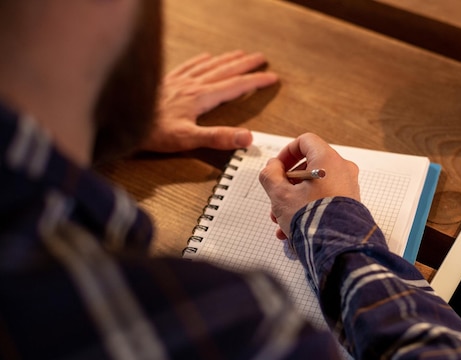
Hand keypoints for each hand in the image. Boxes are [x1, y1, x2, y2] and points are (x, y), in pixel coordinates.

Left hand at [140, 50, 278, 152]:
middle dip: (245, 64)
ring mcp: (179, 81)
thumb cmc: (153, 132)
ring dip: (227, 59)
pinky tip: (205, 57)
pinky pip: (189, 66)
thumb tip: (247, 137)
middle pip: (225, 70)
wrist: (123, 120)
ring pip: (209, 66)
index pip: (235, 86)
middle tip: (261, 58)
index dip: (255, 81)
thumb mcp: (189, 139)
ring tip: (240, 54)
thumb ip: (219, 137)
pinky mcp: (166, 82)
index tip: (271, 77)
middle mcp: (192, 85)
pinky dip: (201, 60)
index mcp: (201, 97)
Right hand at [259, 133, 360, 239]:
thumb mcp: (280, 194)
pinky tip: (292, 228)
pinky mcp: (350, 204)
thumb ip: (270, 174)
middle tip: (277, 197)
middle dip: (288, 183)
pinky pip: (324, 199)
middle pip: (309, 166)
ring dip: (294, 199)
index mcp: (328, 160)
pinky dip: (308, 208)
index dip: (287, 152)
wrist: (336, 247)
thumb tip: (273, 166)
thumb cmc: (312, 219)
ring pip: (315, 186)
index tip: (278, 168)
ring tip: (281, 219)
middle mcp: (343, 170)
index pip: (305, 141)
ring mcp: (348, 187)